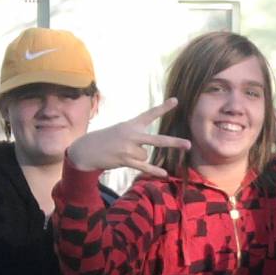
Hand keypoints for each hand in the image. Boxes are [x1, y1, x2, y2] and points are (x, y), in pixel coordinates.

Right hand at [65, 99, 191, 176]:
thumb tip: (147, 153)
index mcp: (131, 124)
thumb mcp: (121, 130)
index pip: (150, 114)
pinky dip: (153, 170)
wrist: (86, 149)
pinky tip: (164, 174)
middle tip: (189, 144)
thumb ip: (136, 136)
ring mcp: (128, 148)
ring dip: (138, 157)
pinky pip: (143, 166)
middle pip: (158, 140)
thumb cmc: (106, 139)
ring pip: (146, 155)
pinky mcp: (125, 160)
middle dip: (174, 143)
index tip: (176, 100)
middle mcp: (131, 134)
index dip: (163, 108)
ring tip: (123, 152)